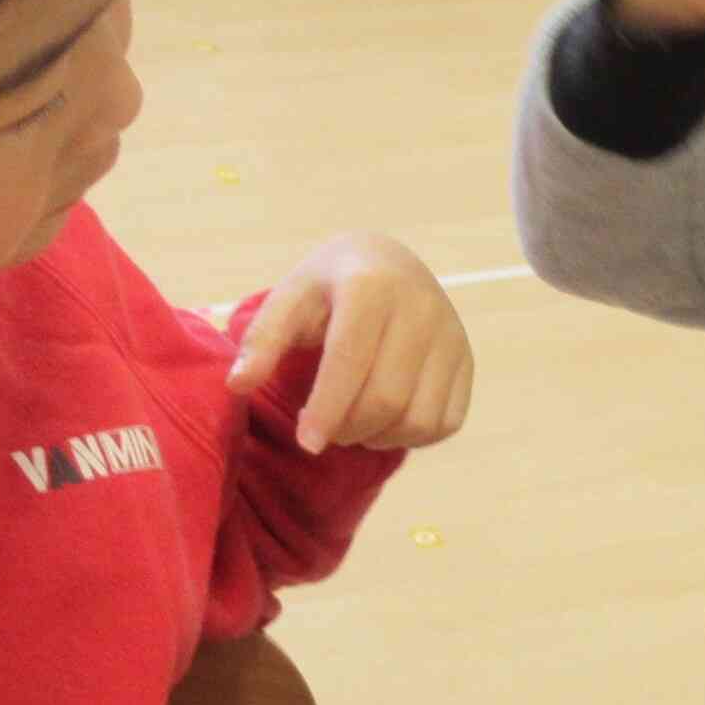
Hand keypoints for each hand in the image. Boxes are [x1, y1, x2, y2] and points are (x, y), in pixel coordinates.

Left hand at [225, 235, 475, 452]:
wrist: (388, 262)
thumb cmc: (329, 287)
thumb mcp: (290, 299)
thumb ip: (262, 340)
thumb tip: (237, 386)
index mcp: (371, 286)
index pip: (351, 361)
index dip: (326, 409)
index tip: (305, 442)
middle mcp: (421, 307)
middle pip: (386, 398)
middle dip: (347, 428)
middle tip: (322, 429)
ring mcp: (451, 334)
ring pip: (418, 418)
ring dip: (378, 438)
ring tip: (351, 424)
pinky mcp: (467, 359)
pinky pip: (445, 422)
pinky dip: (410, 436)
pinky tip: (383, 420)